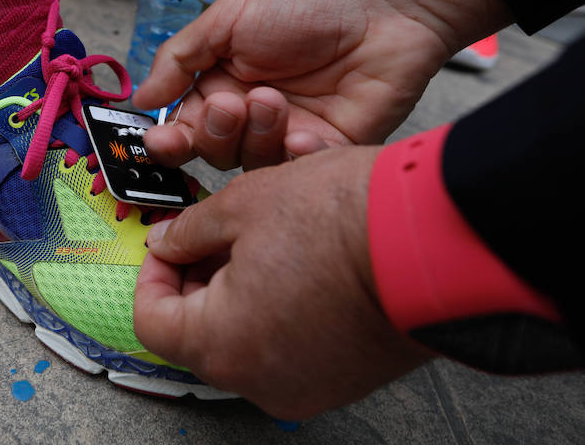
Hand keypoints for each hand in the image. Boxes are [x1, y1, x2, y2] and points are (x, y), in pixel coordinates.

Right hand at [133, 0, 510, 169]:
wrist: (383, 3)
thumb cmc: (307, 2)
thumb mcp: (228, 20)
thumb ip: (179, 59)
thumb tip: (140, 100)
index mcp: (223, 84)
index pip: (185, 129)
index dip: (170, 142)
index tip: (162, 142)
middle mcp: (253, 116)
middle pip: (214, 153)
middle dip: (215, 133)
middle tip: (232, 103)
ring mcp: (291, 136)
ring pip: (253, 166)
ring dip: (256, 136)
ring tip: (275, 100)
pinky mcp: (331, 151)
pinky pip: (301, 175)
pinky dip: (297, 158)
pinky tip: (307, 134)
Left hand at [133, 146, 430, 417]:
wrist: (439, 239)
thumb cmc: (346, 221)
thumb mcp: (243, 204)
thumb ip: (189, 231)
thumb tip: (166, 243)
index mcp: (222, 345)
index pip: (153, 322)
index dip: (151, 275)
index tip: (165, 245)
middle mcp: (260, 381)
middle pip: (199, 334)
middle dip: (198, 280)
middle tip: (212, 236)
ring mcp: (305, 386)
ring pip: (244, 341)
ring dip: (238, 294)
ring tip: (260, 243)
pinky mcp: (342, 378)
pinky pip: (287, 349)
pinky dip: (277, 311)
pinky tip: (297, 266)